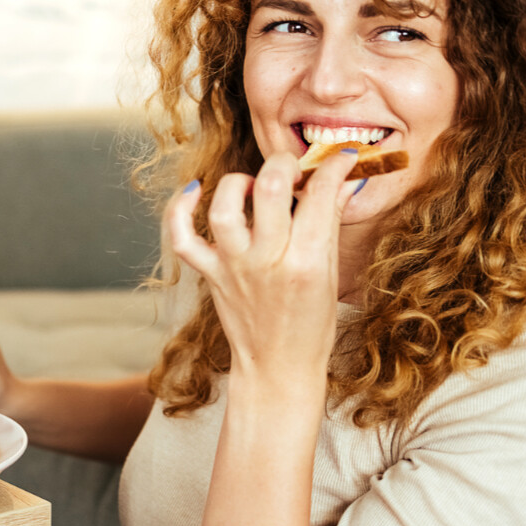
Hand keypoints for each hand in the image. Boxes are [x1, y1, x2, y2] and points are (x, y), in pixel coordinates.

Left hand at [163, 147, 363, 392]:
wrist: (277, 368)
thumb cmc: (310, 325)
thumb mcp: (330, 273)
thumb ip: (331, 221)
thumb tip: (344, 179)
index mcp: (307, 263)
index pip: (320, 195)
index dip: (333, 166)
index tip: (341, 156)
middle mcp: (268, 262)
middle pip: (270, 190)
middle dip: (285, 165)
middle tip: (295, 170)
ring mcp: (234, 268)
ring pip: (224, 208)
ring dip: (239, 183)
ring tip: (255, 186)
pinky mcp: (210, 275)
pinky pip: (183, 237)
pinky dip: (180, 209)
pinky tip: (195, 191)